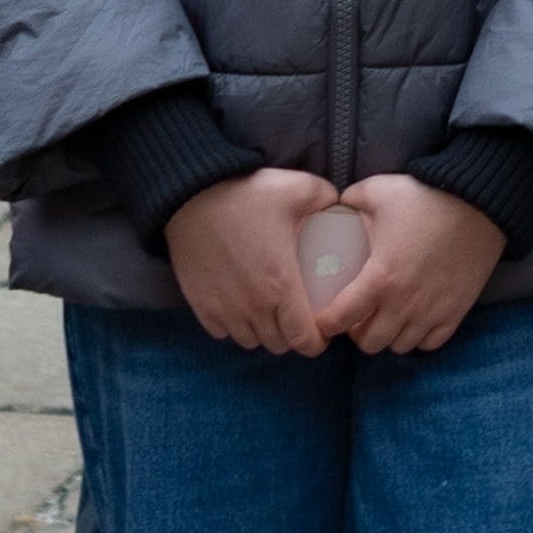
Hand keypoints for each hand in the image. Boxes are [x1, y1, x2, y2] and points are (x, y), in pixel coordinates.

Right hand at [164, 164, 346, 356]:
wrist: (191, 194)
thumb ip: (326, 198)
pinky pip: (221, 333)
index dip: (317, 341)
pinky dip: (233, 326)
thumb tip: (341, 207)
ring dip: (262, 332)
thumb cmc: (246, 194)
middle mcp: (253, 306)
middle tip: (297, 315)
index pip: (304, 339)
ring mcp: (224, 309)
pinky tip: (240, 307)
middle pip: (278, 344)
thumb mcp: (297, 188)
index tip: (321, 330)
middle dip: (292, 336)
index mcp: (281, 285)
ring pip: (250, 341)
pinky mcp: (200, 305)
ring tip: (269, 312)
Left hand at [320, 174, 509, 356]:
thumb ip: (349, 199)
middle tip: (358, 316)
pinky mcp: (456, 313)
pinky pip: (430, 344)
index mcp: (380, 278)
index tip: (324, 319)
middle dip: (358, 333)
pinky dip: (419, 337)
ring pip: (399, 346)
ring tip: (386, 317)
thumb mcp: (378, 190)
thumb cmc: (426, 198)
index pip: (341, 318)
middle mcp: (404, 304)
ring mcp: (432, 312)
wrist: (479, 204)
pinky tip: (415, 320)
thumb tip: (334, 206)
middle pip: (370, 343)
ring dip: (389, 335)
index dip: (326, 323)